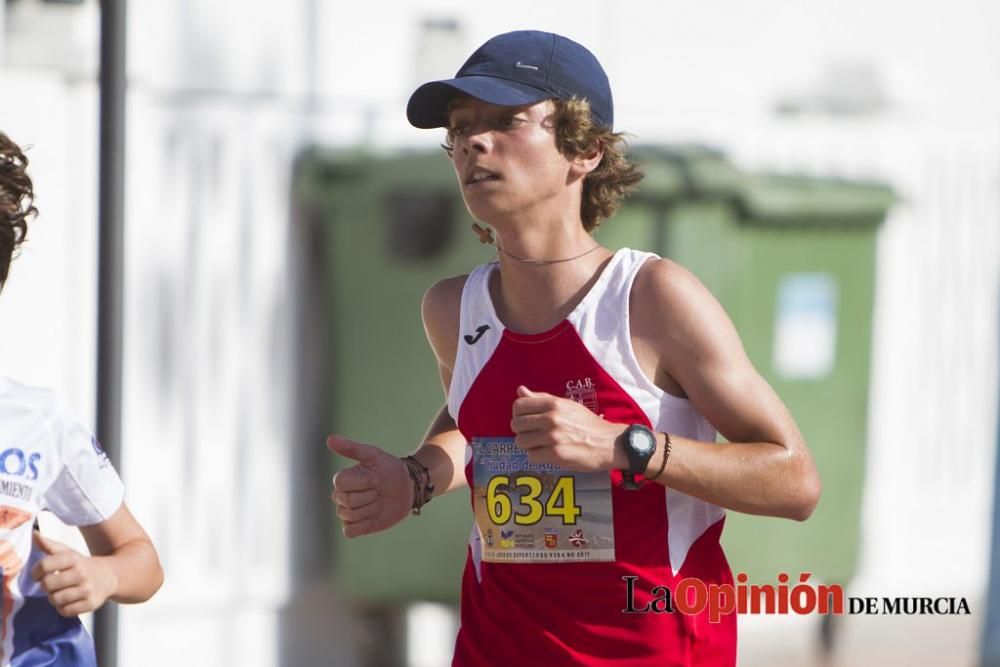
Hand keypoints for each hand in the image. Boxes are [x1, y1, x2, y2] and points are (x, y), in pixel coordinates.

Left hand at [31, 532, 116, 616]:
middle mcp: (82, 573)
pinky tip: (69, 601)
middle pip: (47, 584)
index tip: (38, 575)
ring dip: (54, 598)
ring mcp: (87, 589)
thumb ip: (49, 545)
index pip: (44, 565)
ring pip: (55, 599)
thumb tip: (33, 534)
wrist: (109, 576)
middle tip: (52, 584)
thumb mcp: (68, 553)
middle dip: (46, 586)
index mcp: (73, 558)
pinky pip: (65, 611)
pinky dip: (64, 608)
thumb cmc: (80, 565)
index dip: (35, 572)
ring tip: (61, 592)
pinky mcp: (91, 604)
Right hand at [327, 435, 413, 537]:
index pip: (341, 483)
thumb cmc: (389, 468)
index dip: (363, 482)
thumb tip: (329, 439)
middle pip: (347, 501)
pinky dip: (363, 525)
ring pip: (349, 516)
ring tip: (379, 501)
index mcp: (343, 479)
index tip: (376, 478)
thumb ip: (351, 449)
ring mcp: (347, 512)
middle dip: (369, 496)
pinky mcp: (356, 527)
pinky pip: (349, 531)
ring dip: (370, 509)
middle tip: (379, 490)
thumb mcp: (373, 455)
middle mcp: (341, 496)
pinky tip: (373, 516)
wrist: (407, 487)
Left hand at [510, 386, 626, 471]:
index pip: (519, 405)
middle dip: (522, 431)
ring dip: (529, 445)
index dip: (518, 414)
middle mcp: (551, 418)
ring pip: (521, 442)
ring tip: (541, 444)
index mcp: (553, 404)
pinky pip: (531, 456)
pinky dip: (537, 456)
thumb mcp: (566, 405)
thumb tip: (520, 390)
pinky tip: (547, 453)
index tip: (525, 420)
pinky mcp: (556, 454)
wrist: (609, 443)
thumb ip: (541, 398)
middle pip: (516, 424)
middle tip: (534, 434)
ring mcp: (553, 437)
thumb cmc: (587, 423)